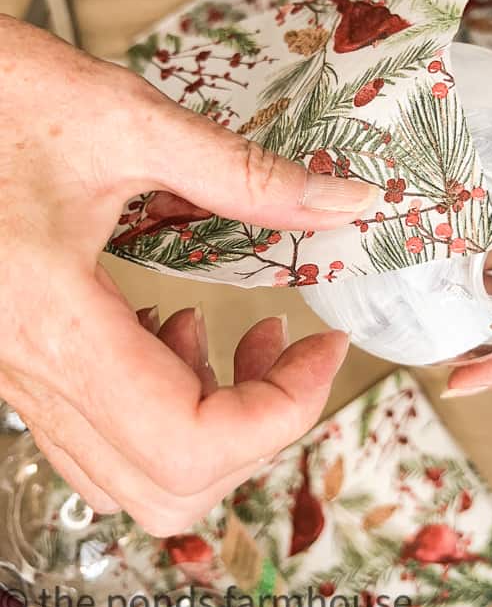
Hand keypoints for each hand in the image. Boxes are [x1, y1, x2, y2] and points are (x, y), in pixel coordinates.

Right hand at [0, 16, 374, 533]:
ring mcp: (22, 377)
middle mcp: (30, 371)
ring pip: (134, 475)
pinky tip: (174, 329)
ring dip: (216, 424)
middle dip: (260, 428)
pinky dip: (166, 406)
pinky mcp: (25, 362)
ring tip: (244, 336)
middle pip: (171, 485)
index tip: (326, 347)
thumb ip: (243, 173)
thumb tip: (344, 202)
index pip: (190, 441)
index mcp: (55, 320)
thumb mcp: (126, 122)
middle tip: (294, 347)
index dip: (283, 412)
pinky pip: (102, 436)